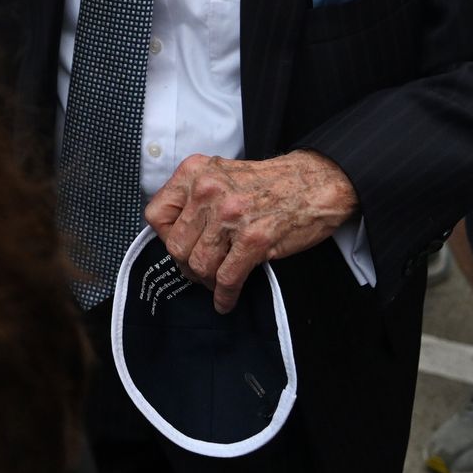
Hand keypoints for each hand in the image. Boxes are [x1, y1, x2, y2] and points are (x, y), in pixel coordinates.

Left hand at [146, 150, 358, 313]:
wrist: (315, 183)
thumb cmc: (269, 183)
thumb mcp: (220, 175)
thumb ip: (194, 198)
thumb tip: (174, 235)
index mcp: (195, 172)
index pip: (156, 215)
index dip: (166, 237)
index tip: (181, 244)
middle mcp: (208, 190)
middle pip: (176, 246)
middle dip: (188, 265)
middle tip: (203, 269)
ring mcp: (230, 215)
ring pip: (198, 265)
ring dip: (207, 281)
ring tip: (217, 281)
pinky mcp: (253, 239)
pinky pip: (226, 278)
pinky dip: (225, 295)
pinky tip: (226, 300)